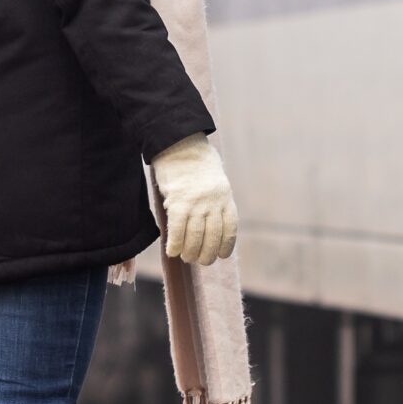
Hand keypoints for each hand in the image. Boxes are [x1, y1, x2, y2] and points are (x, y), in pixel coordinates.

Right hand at [150, 134, 236, 264]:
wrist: (179, 143)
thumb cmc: (196, 162)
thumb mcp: (214, 180)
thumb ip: (215, 201)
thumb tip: (209, 224)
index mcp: (225, 197)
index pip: (230, 229)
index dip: (225, 246)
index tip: (220, 256)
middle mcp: (213, 202)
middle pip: (212, 237)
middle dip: (206, 254)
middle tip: (198, 260)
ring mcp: (196, 203)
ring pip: (195, 237)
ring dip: (190, 252)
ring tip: (185, 257)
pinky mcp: (178, 201)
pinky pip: (177, 230)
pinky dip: (175, 244)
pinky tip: (172, 251)